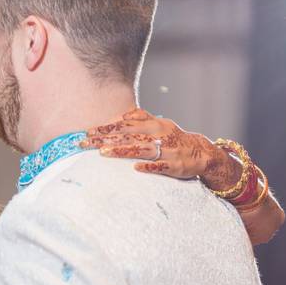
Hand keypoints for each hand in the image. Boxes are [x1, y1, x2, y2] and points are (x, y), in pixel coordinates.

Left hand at [82, 108, 241, 190]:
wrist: (200, 152)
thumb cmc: (173, 138)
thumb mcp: (159, 124)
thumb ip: (141, 118)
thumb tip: (121, 116)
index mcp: (153, 124)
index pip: (124, 125)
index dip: (106, 128)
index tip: (87, 131)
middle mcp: (158, 135)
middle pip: (128, 136)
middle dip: (105, 139)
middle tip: (85, 143)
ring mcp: (166, 151)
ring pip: (141, 150)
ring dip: (122, 151)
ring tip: (103, 153)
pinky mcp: (174, 165)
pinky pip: (160, 166)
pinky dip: (148, 167)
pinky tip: (135, 168)